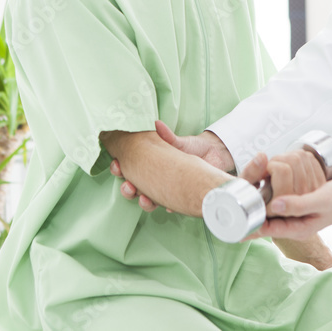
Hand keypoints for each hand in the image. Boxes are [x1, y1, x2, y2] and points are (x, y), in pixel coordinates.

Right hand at [111, 120, 235, 211]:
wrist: (213, 155)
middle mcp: (154, 178)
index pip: (128, 168)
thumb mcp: (177, 141)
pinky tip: (168, 207)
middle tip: (129, 186)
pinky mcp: (179, 197)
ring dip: (144, 202)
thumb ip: (166, 135)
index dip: (119, 168)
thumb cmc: (191, 147)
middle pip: (134, 187)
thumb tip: (157, 124)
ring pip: (149, 199)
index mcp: (149, 163)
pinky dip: (168, 206)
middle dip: (128, 189)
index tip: (117, 165)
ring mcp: (165, 189)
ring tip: (145, 200)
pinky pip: (171, 205)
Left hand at [256, 172, 331, 240]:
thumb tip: (275, 206)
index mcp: (298, 227)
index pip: (268, 229)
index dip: (251, 224)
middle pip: (266, 211)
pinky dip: (277, 177)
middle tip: (258, 174)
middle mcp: (294, 219)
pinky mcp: (297, 196)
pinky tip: (272, 168)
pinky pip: (280, 189)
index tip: (237, 219)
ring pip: (271, 197)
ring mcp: (295, 208)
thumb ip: (299, 204)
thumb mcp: (322, 201)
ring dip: (269, 179)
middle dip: (260, 193)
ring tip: (268, 166)